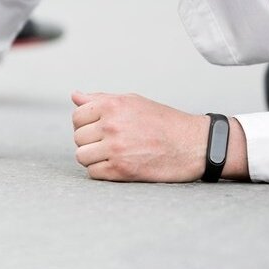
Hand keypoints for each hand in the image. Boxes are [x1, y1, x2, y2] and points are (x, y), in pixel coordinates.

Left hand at [71, 91, 206, 181]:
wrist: (194, 145)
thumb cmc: (164, 121)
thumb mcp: (133, 102)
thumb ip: (101, 99)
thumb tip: (74, 96)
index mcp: (112, 105)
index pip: (77, 117)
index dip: (85, 124)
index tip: (98, 129)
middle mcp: (111, 125)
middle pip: (78, 138)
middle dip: (90, 141)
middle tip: (108, 143)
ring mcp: (115, 149)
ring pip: (82, 156)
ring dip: (93, 158)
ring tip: (110, 155)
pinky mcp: (122, 171)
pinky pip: (93, 173)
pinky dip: (101, 171)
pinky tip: (116, 165)